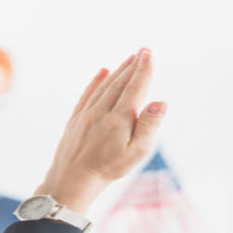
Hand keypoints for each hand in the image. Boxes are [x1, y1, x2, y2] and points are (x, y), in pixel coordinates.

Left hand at [35, 48, 165, 213]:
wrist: (72, 181)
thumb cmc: (108, 170)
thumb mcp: (136, 153)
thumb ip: (148, 126)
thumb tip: (160, 102)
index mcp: (119, 119)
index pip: (135, 88)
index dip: (143, 70)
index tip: (149, 54)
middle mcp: (101, 111)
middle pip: (120, 83)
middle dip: (133, 66)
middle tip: (142, 51)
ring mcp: (86, 114)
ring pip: (104, 86)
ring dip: (118, 71)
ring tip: (129, 59)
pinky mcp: (75, 120)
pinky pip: (87, 95)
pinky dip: (95, 82)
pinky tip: (102, 72)